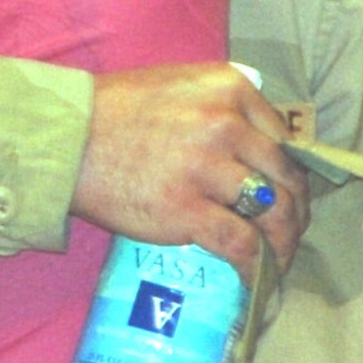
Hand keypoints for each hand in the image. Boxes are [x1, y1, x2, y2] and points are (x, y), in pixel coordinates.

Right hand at [73, 64, 310, 274]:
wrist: (67, 139)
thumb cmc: (116, 112)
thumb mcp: (181, 84)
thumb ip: (223, 104)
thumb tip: (259, 141)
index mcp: (230, 88)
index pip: (285, 138)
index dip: (293, 174)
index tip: (290, 195)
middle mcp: (226, 123)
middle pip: (286, 177)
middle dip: (296, 212)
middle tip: (290, 233)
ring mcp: (207, 167)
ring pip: (273, 212)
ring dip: (283, 243)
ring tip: (279, 260)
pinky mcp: (187, 210)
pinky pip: (242, 244)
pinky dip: (256, 266)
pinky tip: (257, 278)